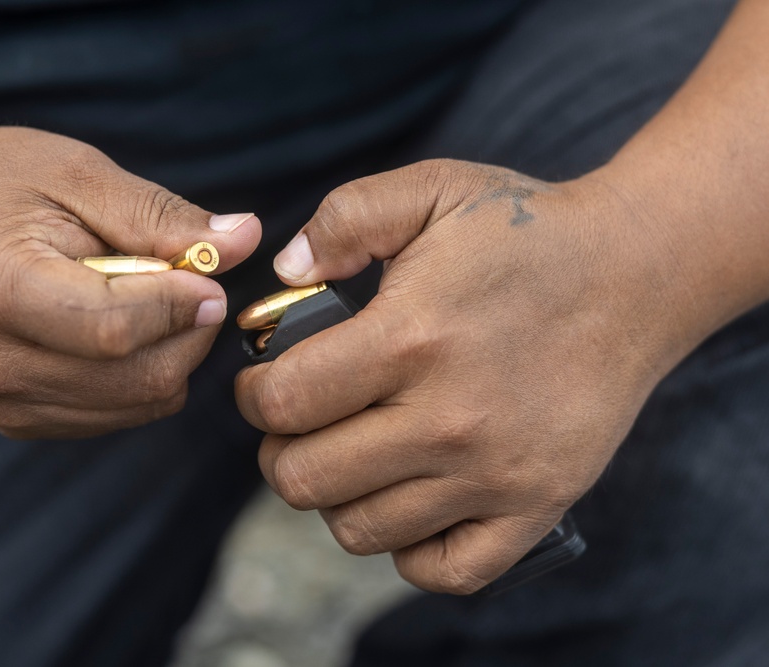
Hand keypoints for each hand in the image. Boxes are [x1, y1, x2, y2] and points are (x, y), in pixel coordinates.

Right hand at [0, 126, 259, 437]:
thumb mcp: (72, 172)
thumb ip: (158, 214)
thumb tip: (244, 240)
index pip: (117, 327)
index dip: (181, 303)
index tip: (207, 271)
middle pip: (140, 378)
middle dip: (190, 330)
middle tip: (186, 279)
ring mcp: (3, 403)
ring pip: (141, 403)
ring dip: (172, 352)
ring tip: (145, 297)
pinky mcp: (17, 421)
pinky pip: (121, 412)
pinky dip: (144, 373)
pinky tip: (119, 328)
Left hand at [235, 160, 694, 592]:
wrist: (635, 274)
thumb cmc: (523, 234)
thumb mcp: (431, 190)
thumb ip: (345, 218)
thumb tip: (283, 272)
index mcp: (411, 339)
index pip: (283, 403)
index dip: (252, 396)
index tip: (262, 384)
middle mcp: (450, 419)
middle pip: (305, 479)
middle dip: (280, 451)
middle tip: (299, 424)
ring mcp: (495, 473)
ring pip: (360, 530)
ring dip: (336, 495)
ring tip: (352, 453)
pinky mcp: (536, 507)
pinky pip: (442, 570)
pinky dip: (408, 547)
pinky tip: (407, 498)